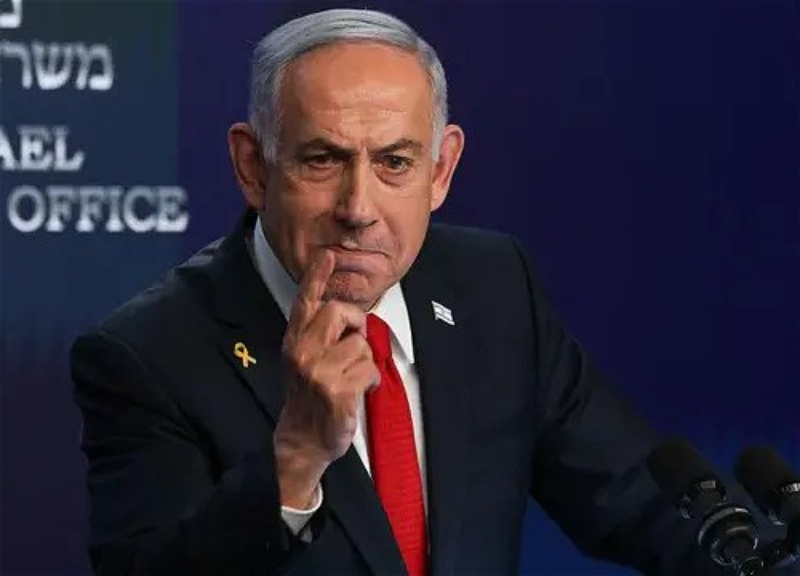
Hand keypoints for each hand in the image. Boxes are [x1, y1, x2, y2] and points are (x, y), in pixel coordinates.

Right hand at [273, 250, 379, 508]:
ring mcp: (317, 372)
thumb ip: (320, 335)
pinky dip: (369, 382)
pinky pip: (369, 370)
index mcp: (295, 340)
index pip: (306, 302)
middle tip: (352, 346)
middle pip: (341, 313)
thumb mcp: (306, 360)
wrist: (302, 438)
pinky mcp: (336, 391)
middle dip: (356, 325)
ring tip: (348, 379)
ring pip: (360, 345)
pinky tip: (355, 394)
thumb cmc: (310, 395)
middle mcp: (302, 352)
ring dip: (363, 363)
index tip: (328, 256)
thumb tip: (352, 318)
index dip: (317, 277)